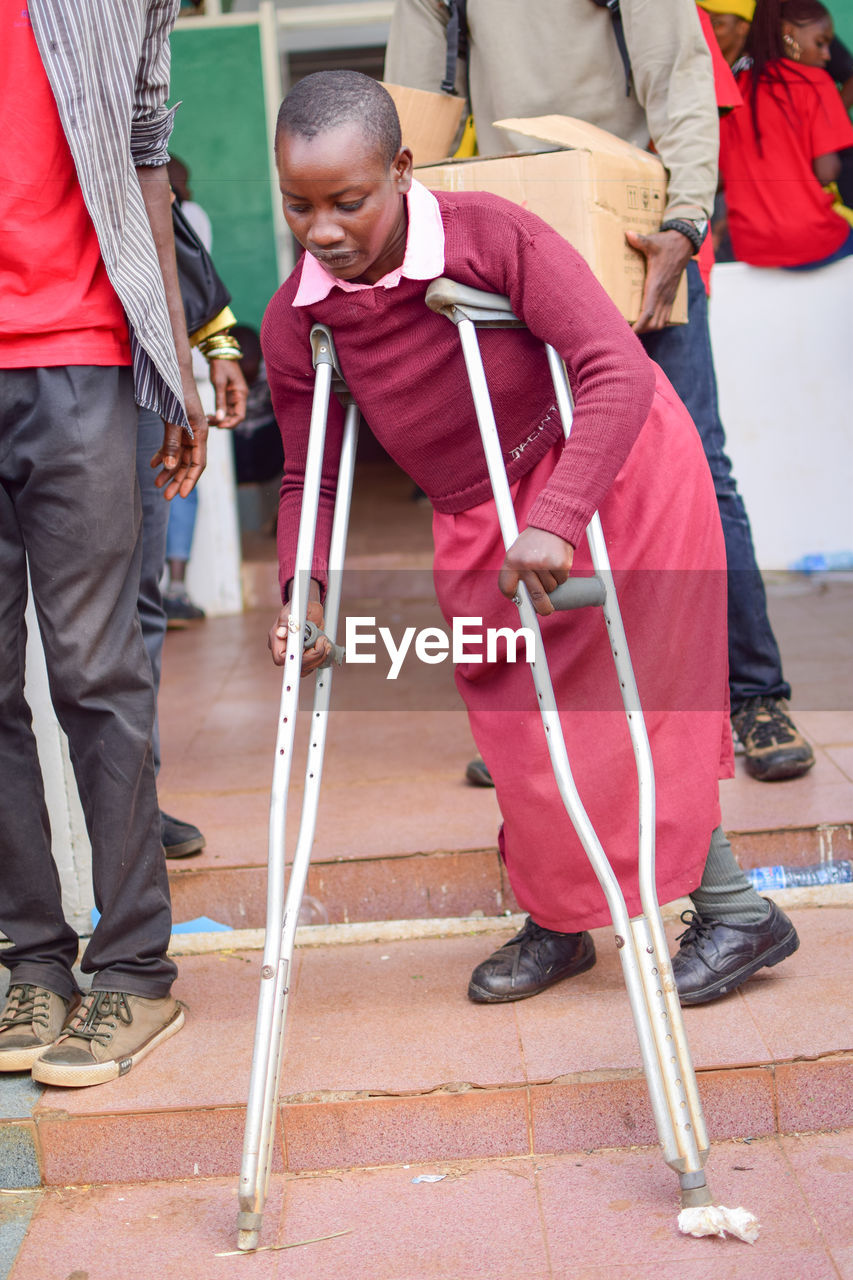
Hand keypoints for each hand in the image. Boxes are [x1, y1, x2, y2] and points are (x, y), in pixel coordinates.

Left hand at [151, 383, 207, 498]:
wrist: (171, 367)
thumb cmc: (175, 390)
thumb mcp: (173, 418)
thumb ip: (172, 442)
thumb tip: (171, 467)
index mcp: (201, 432)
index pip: (198, 463)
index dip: (189, 480)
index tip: (180, 495)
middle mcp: (196, 433)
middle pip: (188, 463)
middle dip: (177, 480)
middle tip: (166, 496)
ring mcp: (186, 428)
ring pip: (178, 456)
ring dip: (168, 470)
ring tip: (156, 484)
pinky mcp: (175, 423)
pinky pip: (170, 444)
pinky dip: (162, 454)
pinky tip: (152, 464)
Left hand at [208, 358, 247, 428]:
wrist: (219, 351)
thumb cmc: (220, 365)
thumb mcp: (219, 383)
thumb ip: (220, 402)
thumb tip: (219, 419)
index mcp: (241, 394)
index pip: (240, 416)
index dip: (230, 423)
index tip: (218, 426)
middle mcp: (239, 397)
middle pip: (234, 416)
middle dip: (223, 422)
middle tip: (209, 423)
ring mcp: (234, 396)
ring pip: (228, 413)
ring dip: (220, 419)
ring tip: (207, 419)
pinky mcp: (227, 394)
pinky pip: (224, 408)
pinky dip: (218, 413)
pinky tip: (209, 414)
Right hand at [268, 589, 329, 674]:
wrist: (309, 609)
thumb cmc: (301, 606)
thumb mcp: (296, 608)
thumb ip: (288, 619)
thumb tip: (281, 634)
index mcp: (276, 639)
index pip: (281, 658)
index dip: (295, 660)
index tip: (309, 653)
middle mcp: (283, 649)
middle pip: (296, 666)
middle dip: (313, 657)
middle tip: (322, 641)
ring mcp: (294, 655)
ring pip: (305, 668)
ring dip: (319, 657)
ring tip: (325, 641)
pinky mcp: (304, 657)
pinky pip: (312, 665)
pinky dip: (321, 657)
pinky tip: (325, 645)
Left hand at [498, 527, 573, 616]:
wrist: (552, 524)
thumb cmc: (533, 543)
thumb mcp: (517, 553)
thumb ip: (516, 573)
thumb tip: (520, 600)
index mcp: (511, 561)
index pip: (507, 588)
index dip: (514, 598)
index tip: (521, 604)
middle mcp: (526, 563)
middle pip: (535, 597)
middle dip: (543, 607)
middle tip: (546, 610)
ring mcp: (544, 564)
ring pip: (551, 589)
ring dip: (552, 583)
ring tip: (548, 567)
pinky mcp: (560, 564)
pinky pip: (562, 581)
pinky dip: (562, 576)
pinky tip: (557, 563)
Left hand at [626, 229, 692, 333]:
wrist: (684, 244)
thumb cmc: (666, 244)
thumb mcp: (652, 242)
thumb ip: (640, 240)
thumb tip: (628, 234)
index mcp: (656, 286)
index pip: (647, 313)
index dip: (638, 326)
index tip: (628, 332)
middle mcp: (663, 295)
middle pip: (653, 324)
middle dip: (641, 331)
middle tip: (625, 331)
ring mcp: (669, 297)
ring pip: (660, 323)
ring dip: (649, 328)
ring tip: (635, 328)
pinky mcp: (671, 296)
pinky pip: (665, 317)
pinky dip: (656, 323)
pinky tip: (646, 322)